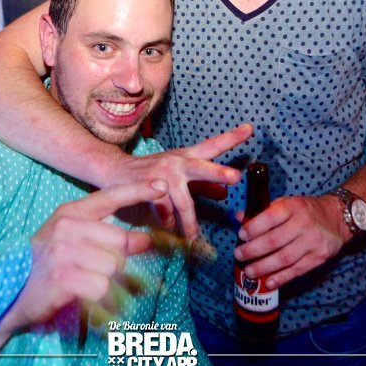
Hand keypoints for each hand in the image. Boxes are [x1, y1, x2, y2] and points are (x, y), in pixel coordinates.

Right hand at [0, 180, 167, 354]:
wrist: (9, 295)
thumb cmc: (45, 267)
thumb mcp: (70, 241)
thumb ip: (105, 236)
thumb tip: (144, 240)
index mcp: (70, 213)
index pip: (110, 196)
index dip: (138, 190)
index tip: (162, 185)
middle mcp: (67, 226)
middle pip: (121, 240)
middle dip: (122, 262)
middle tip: (107, 276)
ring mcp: (64, 250)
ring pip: (115, 267)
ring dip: (110, 285)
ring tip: (90, 290)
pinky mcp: (63, 276)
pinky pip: (102, 288)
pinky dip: (100, 300)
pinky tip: (85, 300)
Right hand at [105, 123, 252, 240]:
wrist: (116, 170)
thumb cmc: (153, 172)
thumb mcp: (179, 174)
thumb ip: (202, 184)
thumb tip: (225, 193)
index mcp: (187, 156)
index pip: (212, 145)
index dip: (231, 137)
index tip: (250, 129)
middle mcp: (177, 162)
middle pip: (201, 167)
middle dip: (218, 172)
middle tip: (236, 177)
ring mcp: (162, 175)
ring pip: (182, 201)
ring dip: (189, 221)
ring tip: (192, 236)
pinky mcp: (148, 187)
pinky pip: (163, 210)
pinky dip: (167, 221)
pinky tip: (167, 226)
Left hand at [235, 193, 348, 289]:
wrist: (337, 218)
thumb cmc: (306, 210)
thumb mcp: (287, 203)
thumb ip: (264, 211)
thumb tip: (240, 217)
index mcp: (293, 207)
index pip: (270, 218)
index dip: (253, 228)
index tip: (241, 235)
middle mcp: (304, 223)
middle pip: (274, 241)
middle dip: (253, 250)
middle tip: (239, 255)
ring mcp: (313, 242)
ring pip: (284, 258)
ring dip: (264, 267)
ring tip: (249, 271)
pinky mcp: (319, 257)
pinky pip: (297, 270)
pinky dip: (281, 278)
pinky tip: (268, 282)